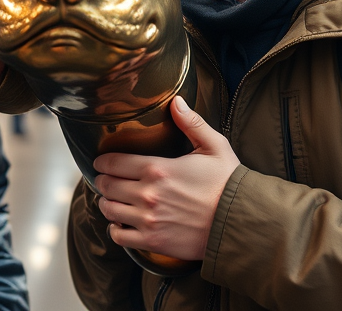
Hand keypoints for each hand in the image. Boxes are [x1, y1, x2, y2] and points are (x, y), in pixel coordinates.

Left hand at [94, 97, 239, 261]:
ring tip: (111, 199)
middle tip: (104, 179)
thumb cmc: (228, 183)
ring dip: (106, 203)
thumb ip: (192, 123)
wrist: (241, 222)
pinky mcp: (153, 240)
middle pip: (107, 185)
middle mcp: (148, 194)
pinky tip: (120, 223)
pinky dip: (115, 229)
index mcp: (158, 168)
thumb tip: (176, 101)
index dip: (103, 161)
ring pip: (109, 210)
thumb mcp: (214, 146)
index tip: (100, 162)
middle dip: (103, 181)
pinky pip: (119, 236)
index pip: (114, 162)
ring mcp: (148, 219)